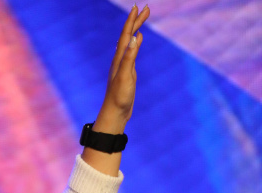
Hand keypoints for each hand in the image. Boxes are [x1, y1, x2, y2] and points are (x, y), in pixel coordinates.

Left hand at [97, 5, 149, 131]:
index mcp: (119, 59)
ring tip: (142, 19)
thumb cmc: (119, 98)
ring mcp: (123, 66)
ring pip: (130, 42)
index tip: (137, 7)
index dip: (131, 21)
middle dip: (136, 21)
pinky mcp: (127, 72)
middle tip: (146, 8)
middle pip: (128, 36)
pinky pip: (131, 52)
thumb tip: (134, 37)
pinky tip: (138, 40)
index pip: (126, 35)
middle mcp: (120, 60)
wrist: (115, 114)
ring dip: (136, 29)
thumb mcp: (125, 77)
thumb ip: (129, 58)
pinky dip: (135, 43)